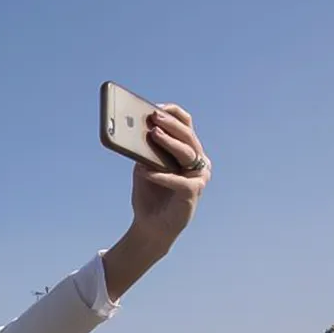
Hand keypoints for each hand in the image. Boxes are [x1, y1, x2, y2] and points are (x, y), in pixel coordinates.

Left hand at [129, 104, 211, 248]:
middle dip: (170, 124)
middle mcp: (197, 161)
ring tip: (153, 134)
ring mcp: (198, 176)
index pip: (186, 125)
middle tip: (154, 116)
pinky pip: (178, 180)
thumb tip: (136, 130)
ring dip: (169, 142)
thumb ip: (145, 150)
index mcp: (187, 151)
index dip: (173, 114)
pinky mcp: (192, 193)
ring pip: (186, 153)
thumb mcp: (144, 166)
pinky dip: (161, 175)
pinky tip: (146, 171)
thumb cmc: (149, 193)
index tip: (156, 107)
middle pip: (187, 136)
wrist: (151, 225)